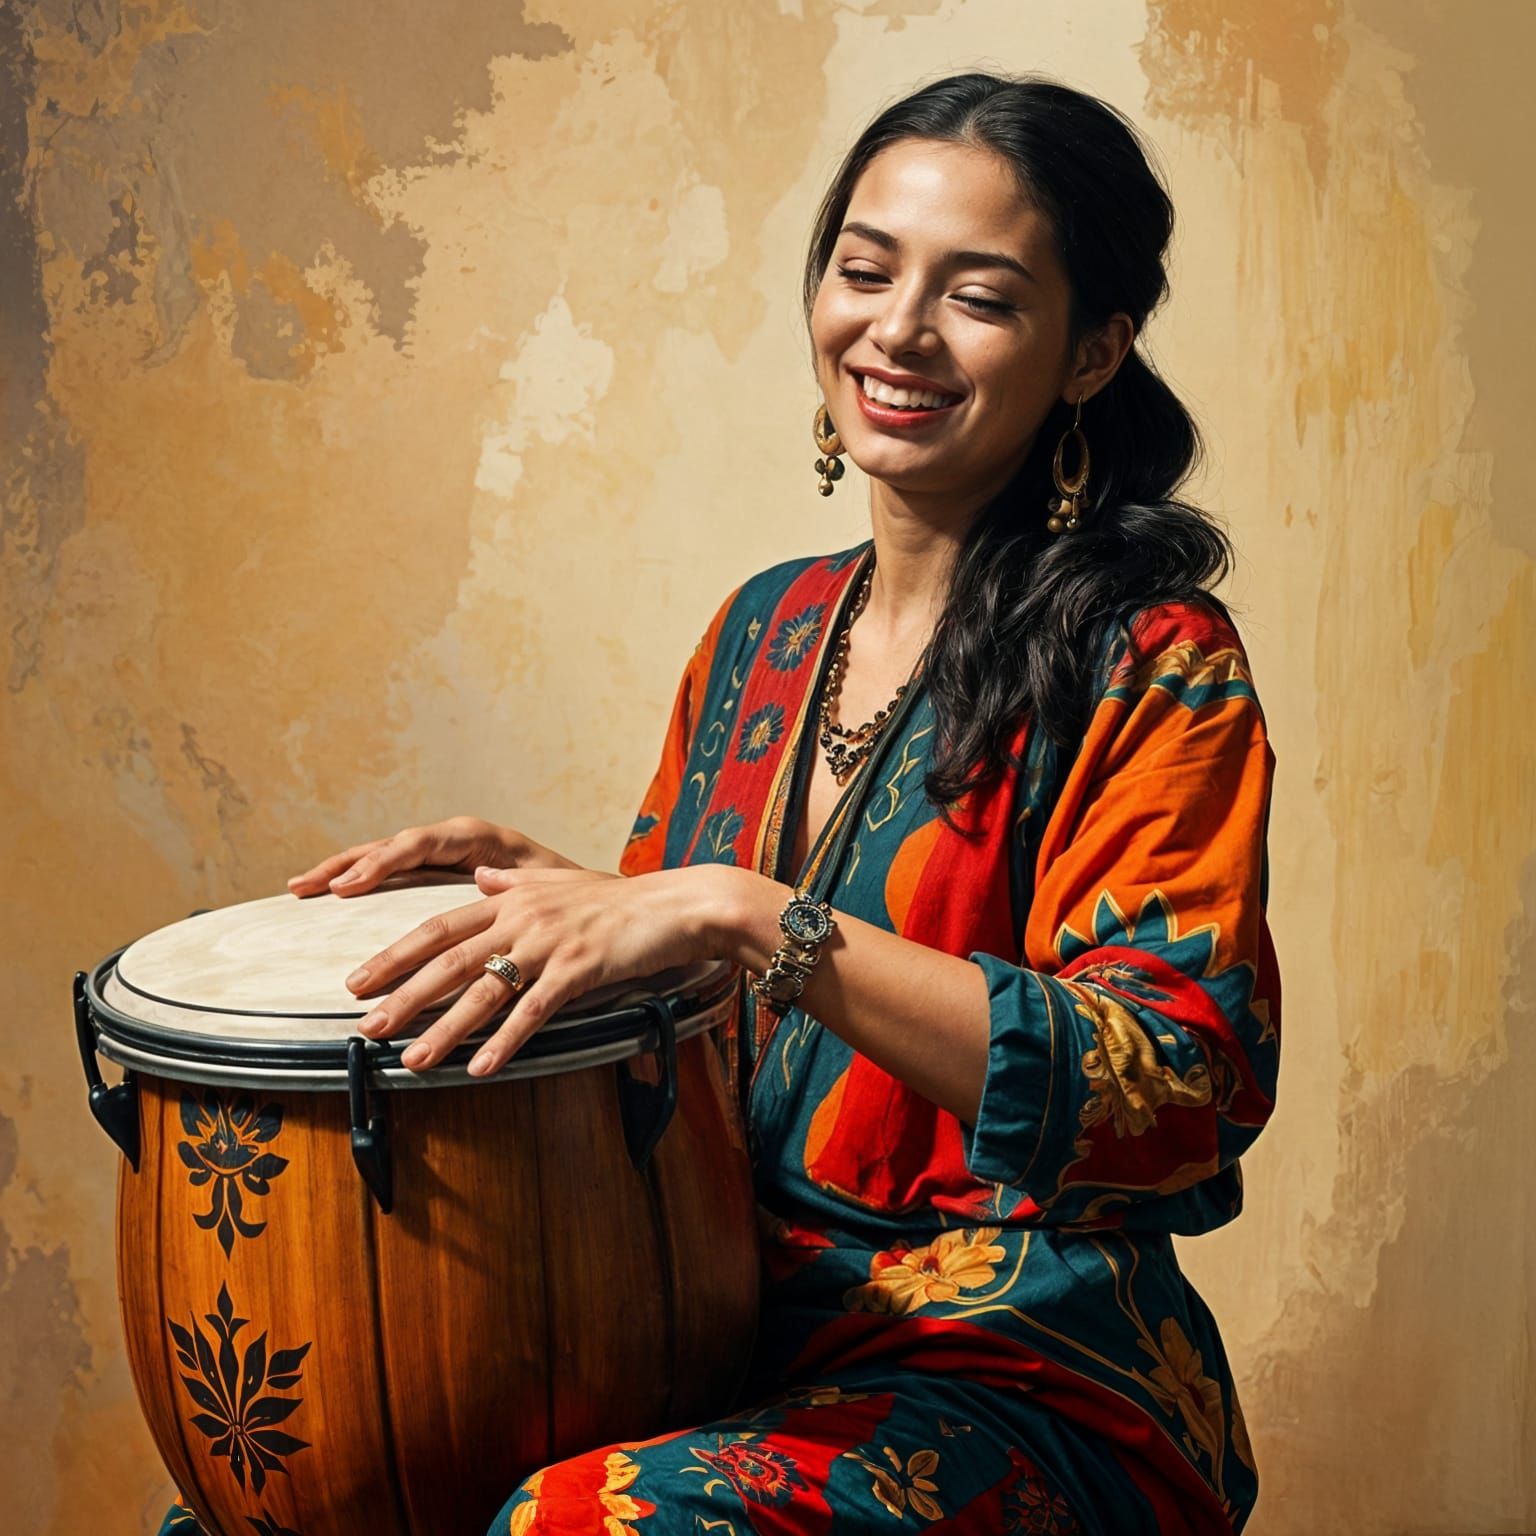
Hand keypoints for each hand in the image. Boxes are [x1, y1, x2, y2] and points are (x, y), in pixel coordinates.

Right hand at [287, 816, 585, 897]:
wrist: (580, 890)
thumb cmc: (565, 889)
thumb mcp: (544, 885)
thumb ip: (516, 884)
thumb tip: (483, 885)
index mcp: (477, 838)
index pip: (418, 843)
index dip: (381, 863)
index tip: (348, 888)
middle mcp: (453, 840)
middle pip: (389, 846)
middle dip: (346, 865)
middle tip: (306, 886)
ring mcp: (441, 853)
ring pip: (383, 856)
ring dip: (342, 870)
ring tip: (301, 886)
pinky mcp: (437, 869)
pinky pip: (392, 870)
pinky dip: (361, 878)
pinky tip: (331, 893)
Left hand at [346, 864, 740, 1076]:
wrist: (676, 905)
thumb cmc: (620, 900)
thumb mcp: (558, 882)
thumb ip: (512, 880)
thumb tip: (478, 874)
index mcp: (510, 898)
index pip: (438, 927)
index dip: (395, 954)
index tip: (358, 980)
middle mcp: (521, 918)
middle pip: (449, 961)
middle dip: (403, 996)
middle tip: (366, 1027)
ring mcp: (550, 943)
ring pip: (485, 990)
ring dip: (445, 1029)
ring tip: (412, 1061)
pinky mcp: (579, 969)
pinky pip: (533, 1011)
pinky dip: (505, 1041)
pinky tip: (481, 1068)